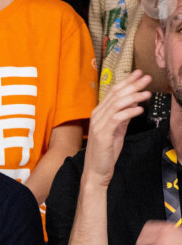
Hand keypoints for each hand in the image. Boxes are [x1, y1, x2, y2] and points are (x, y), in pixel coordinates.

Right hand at [83, 70, 150, 185]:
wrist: (96, 170)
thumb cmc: (106, 152)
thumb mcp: (116, 132)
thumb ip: (122, 118)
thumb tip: (133, 105)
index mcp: (99, 114)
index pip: (113, 93)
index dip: (126, 82)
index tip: (139, 74)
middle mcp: (96, 116)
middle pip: (115, 95)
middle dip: (132, 85)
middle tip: (147, 78)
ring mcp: (98, 125)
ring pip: (116, 105)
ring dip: (133, 97)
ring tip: (147, 93)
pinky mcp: (103, 134)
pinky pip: (117, 118)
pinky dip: (129, 112)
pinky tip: (140, 109)